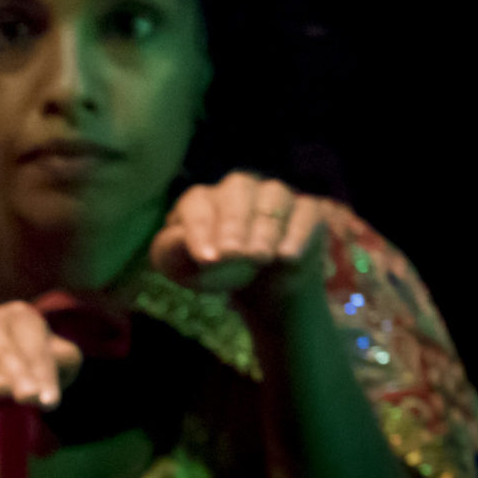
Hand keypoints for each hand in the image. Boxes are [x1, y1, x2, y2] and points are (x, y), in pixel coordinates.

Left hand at [151, 171, 332, 304]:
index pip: (197, 206)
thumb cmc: (214, 272)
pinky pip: (306, 211)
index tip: (206, 260)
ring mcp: (274, 195)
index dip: (199, 232)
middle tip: (234, 255)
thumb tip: (177, 238)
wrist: (262, 288)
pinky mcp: (306, 209)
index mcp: (201, 199)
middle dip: (233, 226)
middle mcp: (238, 189)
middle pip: (235, 195)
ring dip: (264, 229)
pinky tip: (287, 256)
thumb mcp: (183, 268)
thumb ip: (170, 251)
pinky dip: (298, 232)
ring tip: (260, 258)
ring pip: (272, 198)